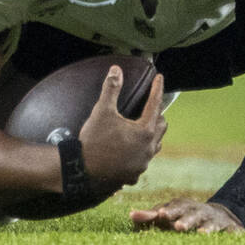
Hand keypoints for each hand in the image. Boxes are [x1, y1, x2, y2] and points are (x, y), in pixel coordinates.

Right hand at [77, 67, 167, 188]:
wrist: (82, 171)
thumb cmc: (94, 140)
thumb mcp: (102, 111)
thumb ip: (111, 89)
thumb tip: (116, 70)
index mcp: (144, 132)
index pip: (155, 104)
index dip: (157, 89)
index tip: (159, 78)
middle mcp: (148, 149)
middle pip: (161, 126)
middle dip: (157, 114)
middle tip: (150, 106)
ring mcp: (142, 164)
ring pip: (155, 145)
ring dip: (151, 135)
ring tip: (142, 128)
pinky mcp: (133, 175)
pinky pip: (143, 160)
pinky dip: (140, 152)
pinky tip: (132, 150)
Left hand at [129, 198, 244, 233]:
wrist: (219, 216)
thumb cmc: (185, 217)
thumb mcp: (169, 215)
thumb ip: (150, 216)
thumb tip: (131, 215)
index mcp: (182, 206)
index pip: (173, 207)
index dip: (168, 211)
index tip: (160, 214)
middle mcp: (198, 211)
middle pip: (191, 214)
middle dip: (185, 219)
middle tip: (178, 227)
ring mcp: (214, 220)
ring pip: (209, 223)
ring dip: (206, 228)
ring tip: (201, 234)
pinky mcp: (229, 229)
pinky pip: (228, 232)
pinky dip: (228, 235)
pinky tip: (228, 240)